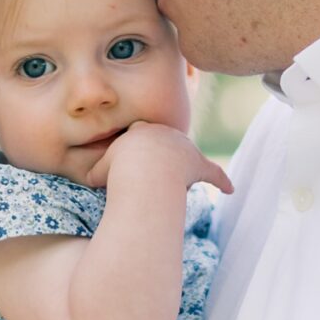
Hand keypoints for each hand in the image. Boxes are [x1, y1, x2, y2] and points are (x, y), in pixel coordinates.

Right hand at [85, 122, 232, 197]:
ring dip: (186, 170)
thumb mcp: (100, 171)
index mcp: (142, 131)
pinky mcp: (198, 165)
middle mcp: (166, 134)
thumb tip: (89, 180)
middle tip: (157, 171)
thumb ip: (97, 173)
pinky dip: (221, 180)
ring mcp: (185, 148)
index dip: (136, 144)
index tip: (132, 156)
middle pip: (167, 141)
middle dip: (163, 153)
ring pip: (188, 156)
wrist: (142, 168)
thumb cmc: (118, 169)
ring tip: (182, 182)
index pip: (140, 131)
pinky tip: (229, 189)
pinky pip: (213, 173)